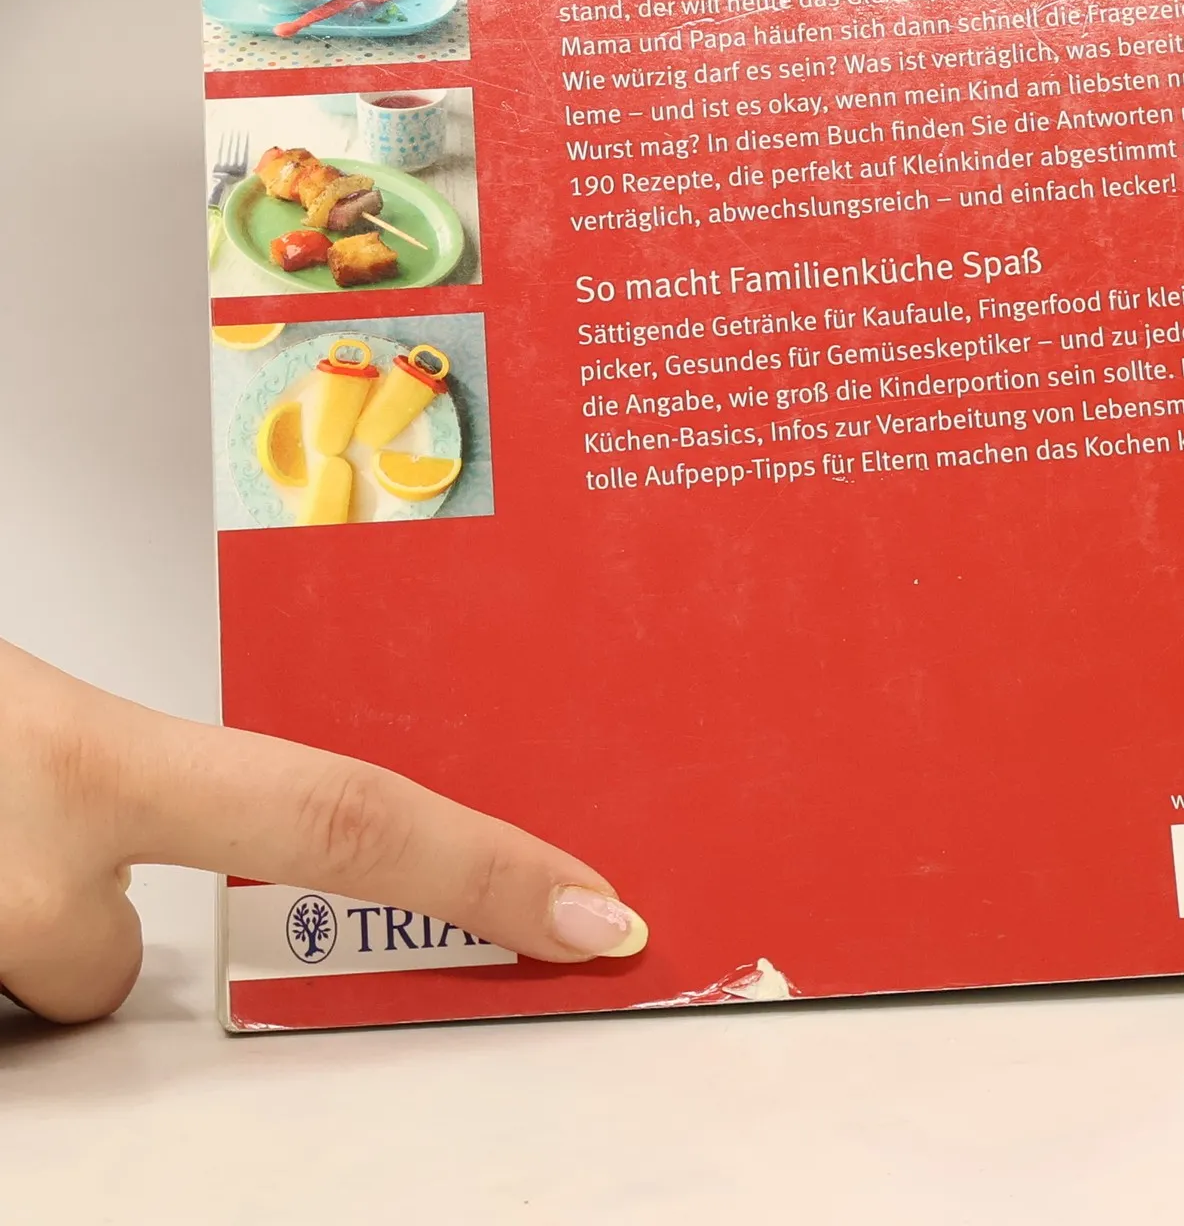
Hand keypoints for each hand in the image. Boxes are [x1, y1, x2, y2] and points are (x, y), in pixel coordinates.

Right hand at [0, 640, 645, 1023]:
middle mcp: (10, 859)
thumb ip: (91, 767)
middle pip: (99, 982)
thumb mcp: (6, 710)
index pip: (339, 816)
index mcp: (71, 755)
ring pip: (4, 998)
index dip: (483, 871)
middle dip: (58, 946)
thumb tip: (143, 843)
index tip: (599, 914)